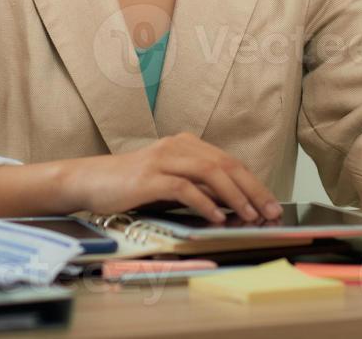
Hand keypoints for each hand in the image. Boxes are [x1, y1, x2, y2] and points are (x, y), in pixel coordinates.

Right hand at [63, 133, 282, 223]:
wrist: (90, 181)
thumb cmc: (131, 186)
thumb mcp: (170, 184)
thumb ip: (197, 188)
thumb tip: (233, 205)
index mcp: (186, 144)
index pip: (228, 162)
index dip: (253, 183)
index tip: (271, 204)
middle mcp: (177, 147)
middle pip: (225, 164)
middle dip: (252, 189)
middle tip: (270, 211)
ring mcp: (162, 160)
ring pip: (209, 172)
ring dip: (234, 196)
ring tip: (250, 215)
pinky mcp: (149, 177)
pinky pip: (184, 188)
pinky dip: (205, 203)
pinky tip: (217, 218)